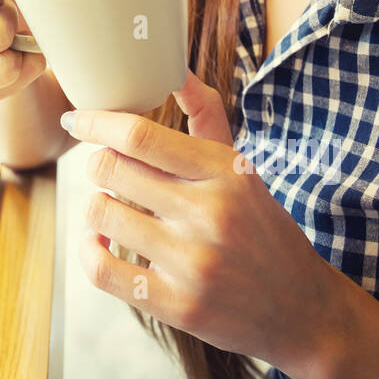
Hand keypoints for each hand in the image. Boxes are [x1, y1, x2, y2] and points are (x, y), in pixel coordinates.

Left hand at [66, 68, 344, 378]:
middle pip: (110, 168)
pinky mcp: (177, 306)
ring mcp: (193, 263)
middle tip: (107, 170)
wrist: (301, 309)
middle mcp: (209, 214)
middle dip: (99, 164)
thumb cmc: (261, 228)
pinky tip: (99, 241)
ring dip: (98, 207)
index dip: (97, 121)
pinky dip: (90, 250)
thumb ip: (206, 115)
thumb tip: (174, 69)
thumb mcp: (241, 168)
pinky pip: (102, 270)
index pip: (140, 134)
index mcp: (225, 171)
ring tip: (116, 209)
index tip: (76, 119)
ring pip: (100, 213)